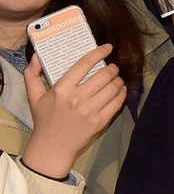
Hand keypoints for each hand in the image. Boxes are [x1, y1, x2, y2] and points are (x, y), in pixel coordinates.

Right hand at [22, 47, 125, 178]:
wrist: (53, 146)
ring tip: (117, 79)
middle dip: (112, 68)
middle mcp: (78, 98)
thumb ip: (32, 75)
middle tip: (112, 67)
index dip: (98, 53)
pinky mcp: (100, 122)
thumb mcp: (34, 96)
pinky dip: (122, 94)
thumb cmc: (44, 119)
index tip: (107, 47)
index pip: (84, 64)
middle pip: (104, 75)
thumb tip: (37, 58)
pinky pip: (117, 103)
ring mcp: (90, 111)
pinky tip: (121, 90)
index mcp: (62, 89)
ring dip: (118, 80)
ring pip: (113, 88)